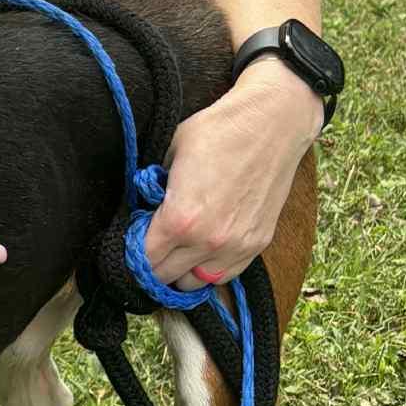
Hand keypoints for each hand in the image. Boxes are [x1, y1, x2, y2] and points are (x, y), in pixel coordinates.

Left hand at [143, 58, 322, 286]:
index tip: (132, 241)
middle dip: (152, 264)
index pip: (143, 259)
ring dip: (180, 271)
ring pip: (193, 283)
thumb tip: (142, 208)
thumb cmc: (219, 130)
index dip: (131, 252)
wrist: (273, 122)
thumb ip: (152, 190)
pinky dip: (209, 269)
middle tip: (151, 245)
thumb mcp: (170, 153)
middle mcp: (207, 241)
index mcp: (180, 220)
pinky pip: (224, 275)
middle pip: (164, 276)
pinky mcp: (257, 244)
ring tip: (177, 250)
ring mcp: (235, 246)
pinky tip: (202, 251)